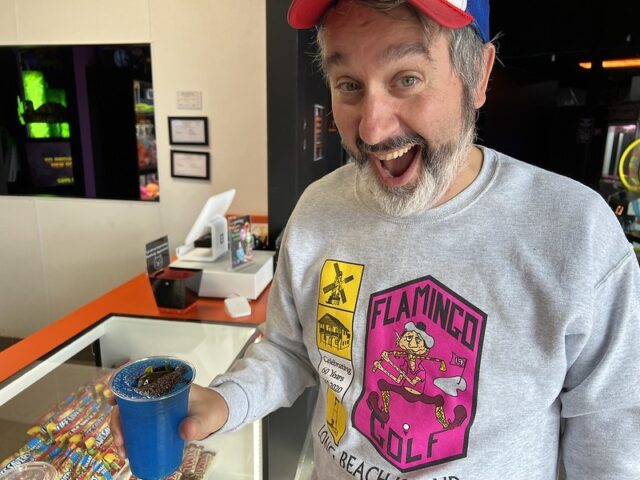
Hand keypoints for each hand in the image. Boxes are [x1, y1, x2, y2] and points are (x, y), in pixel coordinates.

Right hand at [108, 384, 229, 458]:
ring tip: (123, 450)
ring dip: (120, 431)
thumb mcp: (206, 415)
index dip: (122, 388)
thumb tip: (185, 432)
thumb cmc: (212, 408)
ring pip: (129, 415)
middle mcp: (156, 393)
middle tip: (120, 440)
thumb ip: (198, 423)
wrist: (218, 415)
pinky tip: (126, 450)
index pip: (139, 380)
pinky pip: (136, 425)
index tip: (113, 401)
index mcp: (167, 384)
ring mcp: (153, 406)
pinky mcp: (154, 419)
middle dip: (118, 420)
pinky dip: (128, 436)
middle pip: (128, 401)